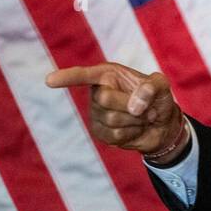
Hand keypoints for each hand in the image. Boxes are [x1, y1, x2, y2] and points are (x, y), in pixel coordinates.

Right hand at [44, 62, 184, 160]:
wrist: (161, 125)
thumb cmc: (158, 99)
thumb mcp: (162, 86)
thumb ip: (152, 87)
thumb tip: (134, 105)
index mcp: (107, 74)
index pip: (83, 75)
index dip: (67, 77)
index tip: (49, 81)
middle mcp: (97, 92)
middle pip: (105, 99)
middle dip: (129, 104)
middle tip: (144, 107)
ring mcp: (96, 114)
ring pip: (112, 119)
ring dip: (135, 120)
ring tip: (141, 117)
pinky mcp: (99, 132)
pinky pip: (115, 135)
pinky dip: (131, 133)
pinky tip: (134, 128)